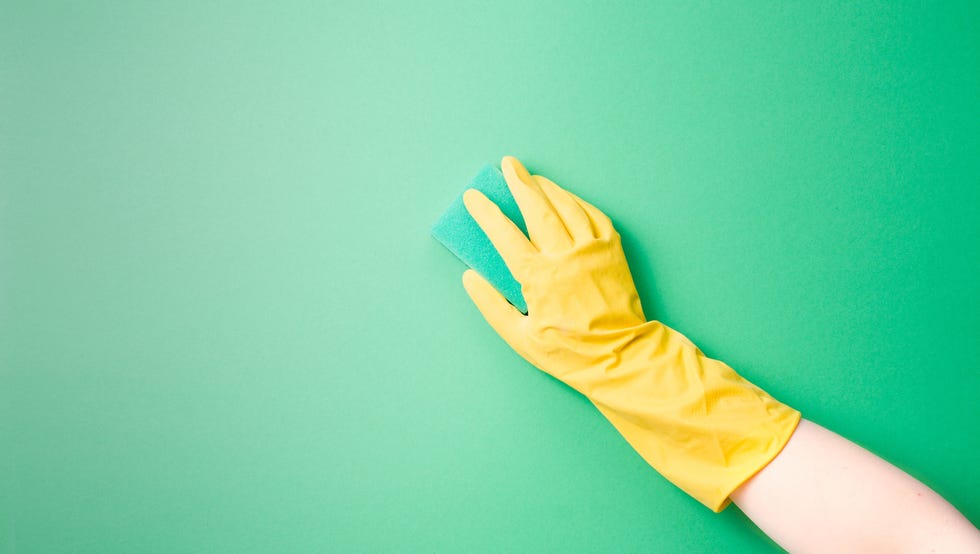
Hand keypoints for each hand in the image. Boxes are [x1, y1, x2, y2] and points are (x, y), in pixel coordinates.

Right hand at [462, 156, 799, 510]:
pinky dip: (576, 201)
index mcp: (539, 277)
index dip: (486, 213)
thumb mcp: (520, 338)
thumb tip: (470, 277)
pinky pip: (593, 215)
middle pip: (537, 208)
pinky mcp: (612, 251)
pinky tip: (565, 197)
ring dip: (547, 187)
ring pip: (567, 206)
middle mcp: (566, 256)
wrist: (620, 355)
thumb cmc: (568, 352)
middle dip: (519, 183)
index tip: (473, 198)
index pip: (505, 234)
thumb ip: (492, 305)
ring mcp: (592, 250)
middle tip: (507, 164)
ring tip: (532, 177)